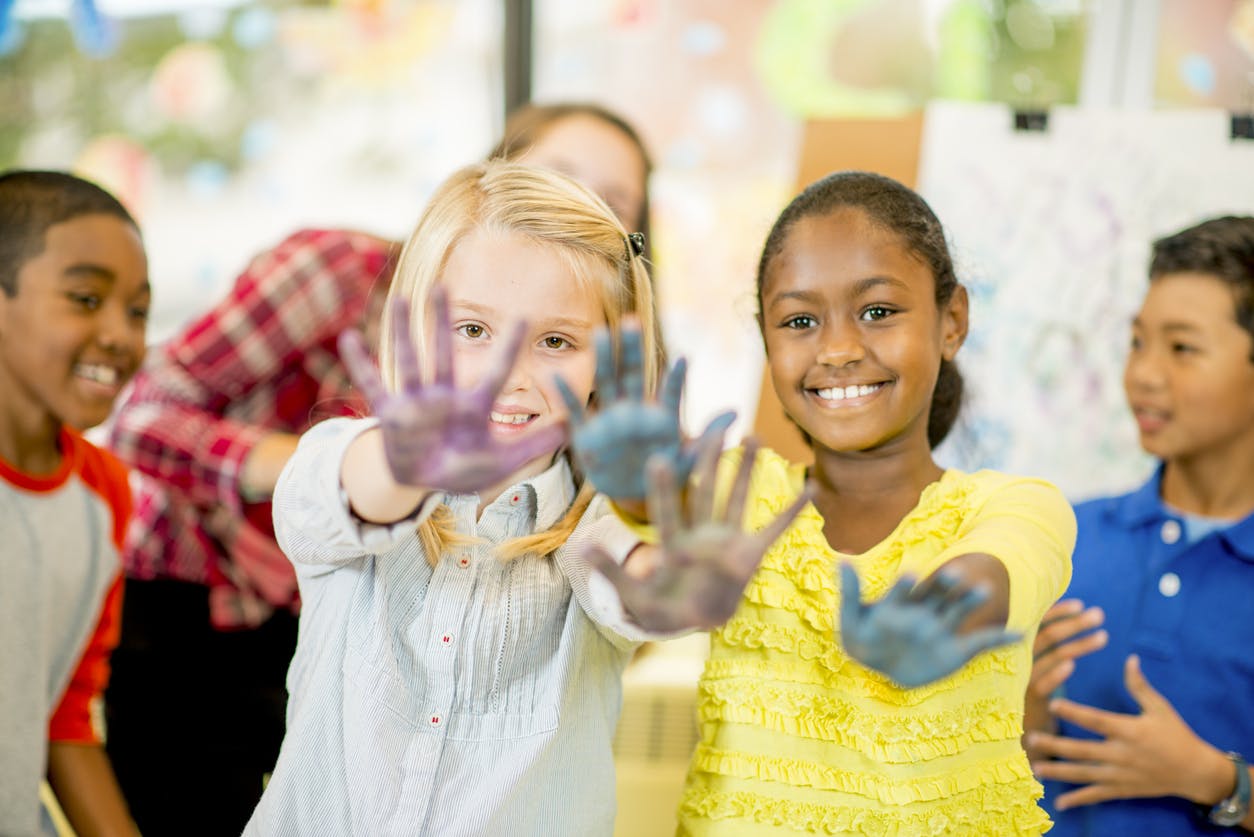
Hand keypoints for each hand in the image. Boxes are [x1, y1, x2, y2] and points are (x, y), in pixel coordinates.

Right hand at [338, 289, 564, 493]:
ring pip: (410, 361)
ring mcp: (416, 403)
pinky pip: (373, 385)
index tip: (524, 317)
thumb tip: (574, 426)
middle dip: (443, 320)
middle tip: (443, 285)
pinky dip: (360, 364)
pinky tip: (349, 337)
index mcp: (474, 406)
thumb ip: (535, 445)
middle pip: (445, 353)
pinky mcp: (392, 415)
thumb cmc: (466, 468)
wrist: (427, 482)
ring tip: (402, 299)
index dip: (509, 348)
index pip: (496, 372)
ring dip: (403, 332)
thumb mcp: (503, 461)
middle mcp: (444, 396)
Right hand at [557, 324, 733, 500]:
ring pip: (606, 384)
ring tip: (601, 333)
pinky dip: (567, 396)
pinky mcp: (588, 436)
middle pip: (634, 375)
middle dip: (633, 349)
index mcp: (661, 418)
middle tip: (632, 320)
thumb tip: (736, 413)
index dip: (676, 379)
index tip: (683, 360)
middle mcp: (635, 412)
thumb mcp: (689, 462)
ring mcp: (609, 420)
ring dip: (604, 360)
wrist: (632, 493)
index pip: (670, 394)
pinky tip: (556, 376)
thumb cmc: (664, 474)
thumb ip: (709, 439)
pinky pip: (576, 412)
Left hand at [581, 437, 813, 631]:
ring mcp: (726, 541)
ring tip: (754, 437)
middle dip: (708, 461)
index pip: (668, 511)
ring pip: (737, 498)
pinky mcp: (749, 554)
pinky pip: (774, 529)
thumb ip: (612, 572)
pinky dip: (792, 512)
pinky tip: (810, 489)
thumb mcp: (635, 595)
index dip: (665, 488)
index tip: (660, 458)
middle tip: (711, 428)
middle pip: (705, 491)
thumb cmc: (661, 607)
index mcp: (673, 542)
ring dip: (747, 470)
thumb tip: (579, 548)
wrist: (691, 620)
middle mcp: (700, 533)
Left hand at [839, 564, 1020, 687]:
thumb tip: (842, 559)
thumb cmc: (864, 637)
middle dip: (946, 585)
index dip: (906, 584)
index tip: (910, 575)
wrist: (884, 663)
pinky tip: (1018, 634)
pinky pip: (981, 643)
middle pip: (937, 594)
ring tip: (985, 589)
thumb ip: (851, 592)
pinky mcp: (957, 649)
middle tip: (956, 575)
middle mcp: (926, 610)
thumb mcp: (853, 617)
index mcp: (901, 601)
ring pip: (959, 612)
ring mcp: (943, 628)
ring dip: (970, 601)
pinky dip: (999, 639)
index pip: (905, 590)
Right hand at [1024, 599, 1107, 748]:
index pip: (1037, 625)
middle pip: (1045, 636)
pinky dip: (1055, 673)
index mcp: (1020, 652)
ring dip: (1078, 645)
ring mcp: (1021, 681)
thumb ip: (1045, 652)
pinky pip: (1040, 684)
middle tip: (1099, 615)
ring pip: (1049, 657)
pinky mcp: (1026, 702)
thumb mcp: (1034, 673)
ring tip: (1104, 637)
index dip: (1057, 613)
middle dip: (1073, 623)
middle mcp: (1017, 662)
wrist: (1017, 740)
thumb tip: (1066, 624)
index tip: (1080, 604)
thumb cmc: (1031, 702)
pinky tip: (1071, 666)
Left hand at [1027, 654, 1231, 809]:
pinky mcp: (1122, 790)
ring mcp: (1120, 775)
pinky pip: (1096, 796)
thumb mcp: (1160, 708)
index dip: (1074, 712)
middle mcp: (1121, 754)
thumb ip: (1140, 686)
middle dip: (1055, 745)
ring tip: (1035, 768)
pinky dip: (1077, 800)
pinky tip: (1058, 804)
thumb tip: (1129, 658)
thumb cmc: (1176, 735)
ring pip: (1084, 775)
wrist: (1195, 771)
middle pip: (1082, 750)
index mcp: (1129, 731)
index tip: (1052, 703)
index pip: (1096, 721)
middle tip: (1030, 739)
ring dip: (1058, 772)